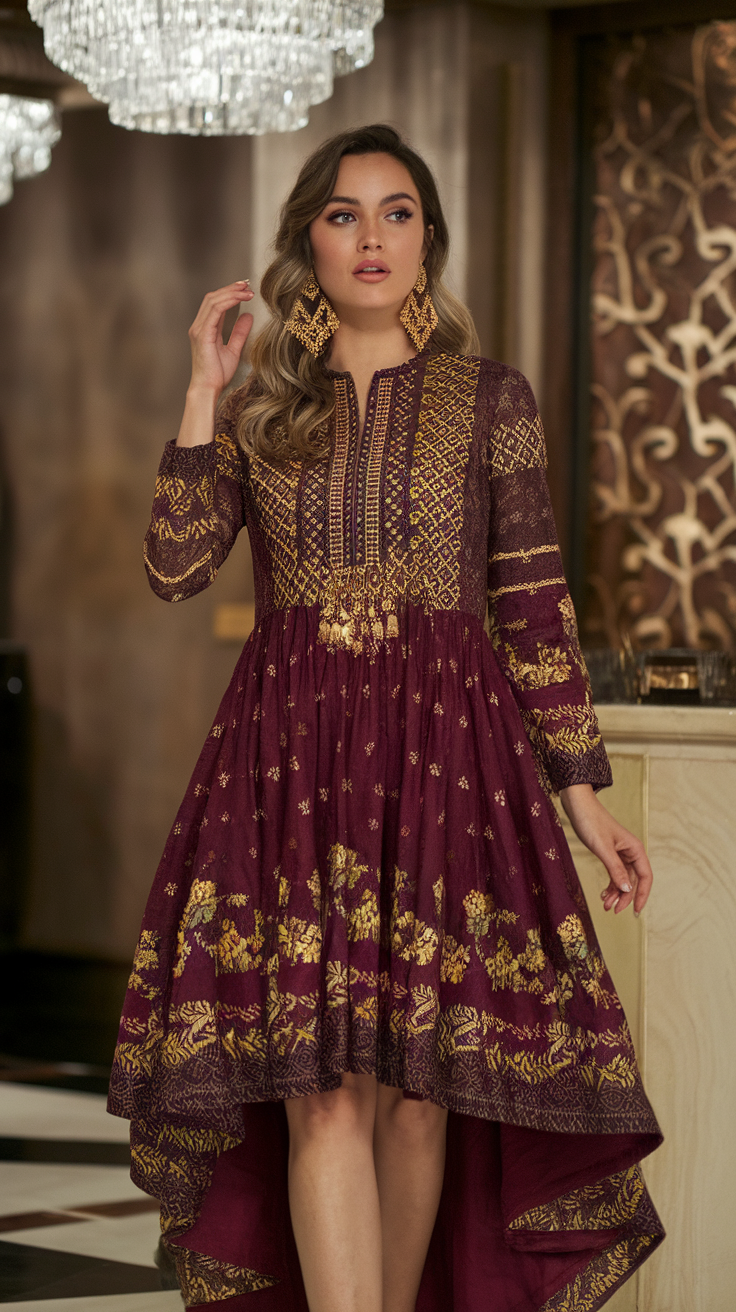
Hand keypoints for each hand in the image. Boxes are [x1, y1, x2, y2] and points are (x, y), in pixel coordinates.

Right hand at [187, 280, 254, 396]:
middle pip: (213, 298)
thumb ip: (239, 333)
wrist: (208, 389)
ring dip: (231, 292)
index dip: (229, 293)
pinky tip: (239, 299)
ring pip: (213, 301)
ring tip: (246, 290)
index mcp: (205, 329)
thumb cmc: (216, 375)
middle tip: (247, 284)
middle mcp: (199, 326)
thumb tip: (247, 316)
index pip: (215, 303)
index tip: (245, 289)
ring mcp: (199, 329)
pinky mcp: (202, 334)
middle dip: (230, 288)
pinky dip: (228, 302)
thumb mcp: (233, 350)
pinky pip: (215, 311)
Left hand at [558, 783, 652, 915]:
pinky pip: (614, 873)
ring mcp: (621, 853)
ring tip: (605, 905)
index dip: (642, 895)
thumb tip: (627, 889)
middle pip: (634, 880)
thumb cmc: (591, 822)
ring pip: (623, 879)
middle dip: (625, 897)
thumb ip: (615, 869)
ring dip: (616, 893)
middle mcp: (631, 852)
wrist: (578, 806)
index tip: (636, 911)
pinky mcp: (610, 853)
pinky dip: (610, 884)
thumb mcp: (603, 848)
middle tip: (613, 910)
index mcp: (635, 849)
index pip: (646, 877)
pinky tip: (603, 894)